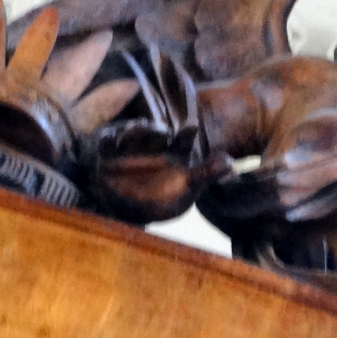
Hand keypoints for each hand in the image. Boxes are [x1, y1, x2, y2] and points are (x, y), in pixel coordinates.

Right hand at [84, 119, 231, 222]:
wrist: (134, 210)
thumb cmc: (166, 196)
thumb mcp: (189, 187)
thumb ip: (207, 173)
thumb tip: (229, 162)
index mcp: (176, 152)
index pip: (183, 139)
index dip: (187, 134)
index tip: (192, 127)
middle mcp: (154, 146)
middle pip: (155, 131)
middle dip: (157, 129)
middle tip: (162, 130)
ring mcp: (132, 149)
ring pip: (132, 133)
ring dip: (134, 130)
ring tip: (137, 127)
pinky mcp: (110, 155)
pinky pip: (107, 142)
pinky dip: (108, 138)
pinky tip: (112, 139)